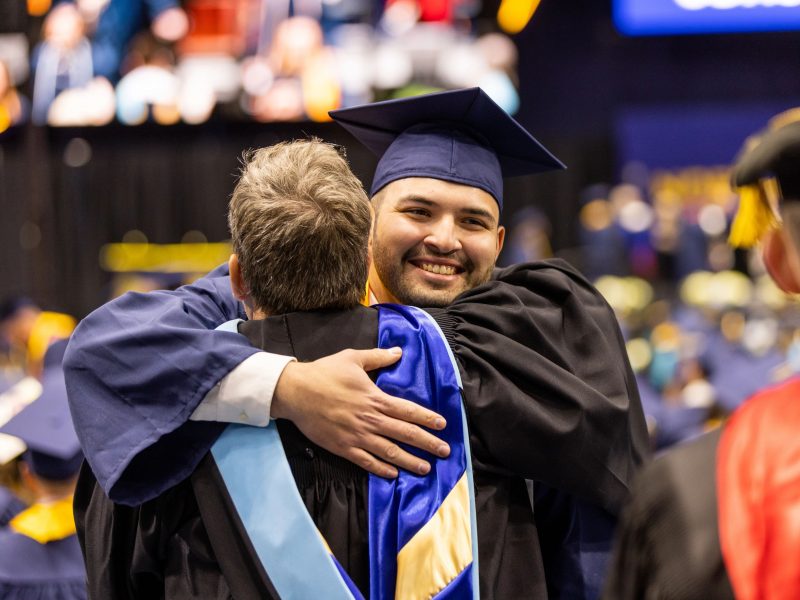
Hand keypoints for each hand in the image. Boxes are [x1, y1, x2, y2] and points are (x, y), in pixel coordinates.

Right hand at [271, 347, 449, 477]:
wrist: (296, 391)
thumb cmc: (324, 372)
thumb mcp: (353, 358)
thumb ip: (378, 357)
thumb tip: (398, 352)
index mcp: (375, 398)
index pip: (408, 410)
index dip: (427, 418)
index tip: (442, 425)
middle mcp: (370, 419)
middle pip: (405, 433)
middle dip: (427, 443)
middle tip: (445, 451)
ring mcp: (357, 436)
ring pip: (389, 452)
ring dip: (410, 461)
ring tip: (426, 468)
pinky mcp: (343, 447)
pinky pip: (366, 461)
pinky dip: (381, 469)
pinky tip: (394, 474)